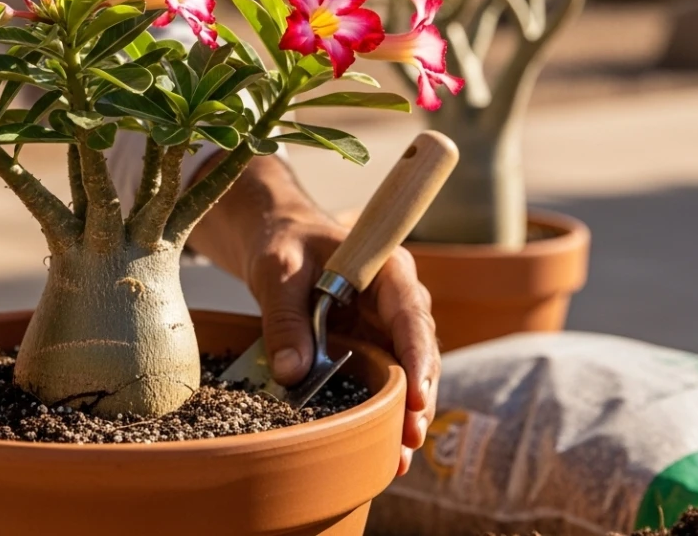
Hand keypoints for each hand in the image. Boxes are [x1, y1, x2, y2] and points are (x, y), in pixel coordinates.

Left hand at [243, 209, 438, 475]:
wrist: (281, 240)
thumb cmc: (285, 244)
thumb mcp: (278, 272)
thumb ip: (285, 318)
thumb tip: (292, 373)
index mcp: (389, 271)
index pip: (411, 315)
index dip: (417, 357)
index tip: (417, 397)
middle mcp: (399, 302)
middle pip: (419, 353)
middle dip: (418, 399)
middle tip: (409, 440)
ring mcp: (388, 328)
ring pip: (409, 375)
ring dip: (407, 414)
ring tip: (400, 458)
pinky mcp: (373, 348)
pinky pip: (385, 381)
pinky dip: (385, 411)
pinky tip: (385, 448)